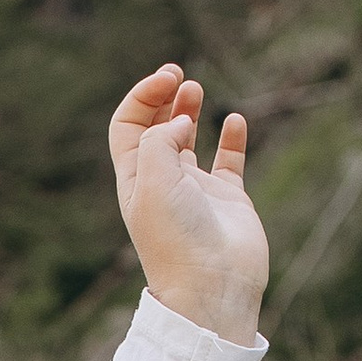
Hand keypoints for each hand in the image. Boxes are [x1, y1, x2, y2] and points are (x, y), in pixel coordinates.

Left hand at [110, 64, 267, 346]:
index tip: (166, 79)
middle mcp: (163, 183)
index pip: (127, 126)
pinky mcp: (229, 199)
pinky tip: (234, 120)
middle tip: (178, 74)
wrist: (214, 286)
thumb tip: (178, 123)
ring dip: (188, 110)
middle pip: (154, 128)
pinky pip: (229, 160)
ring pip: (188, 140)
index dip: (142, 96)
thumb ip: (157, 139)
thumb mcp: (152, 180)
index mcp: (135, 180)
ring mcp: (196, 190)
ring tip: (194, 88)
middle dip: (162, 97)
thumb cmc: (177, 239)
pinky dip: (231, 137)